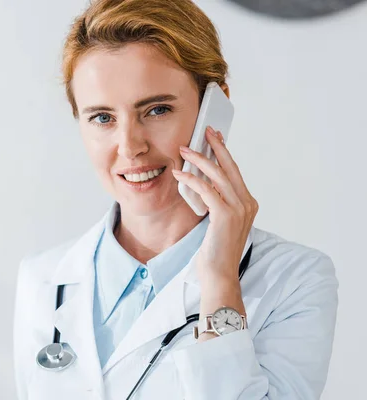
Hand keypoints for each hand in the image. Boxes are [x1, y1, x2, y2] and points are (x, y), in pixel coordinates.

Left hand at [171, 126, 258, 340]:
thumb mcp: (219, 223)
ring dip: (199, 160)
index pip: (235, 172)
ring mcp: (239, 209)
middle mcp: (247, 203)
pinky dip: (191, 180)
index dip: (224, 154)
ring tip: (184, 150)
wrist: (219, 274)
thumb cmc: (215, 251)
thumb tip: (202, 186)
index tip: (215, 139)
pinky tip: (179, 174)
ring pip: (218, 176)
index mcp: (248, 204)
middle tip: (205, 131)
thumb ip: (217, 204)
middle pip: (230, 168)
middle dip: (217, 147)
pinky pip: (206, 190)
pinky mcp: (225, 216)